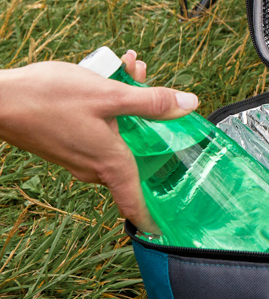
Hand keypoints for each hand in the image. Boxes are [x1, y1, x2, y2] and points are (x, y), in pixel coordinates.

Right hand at [0, 51, 198, 230]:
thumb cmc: (49, 97)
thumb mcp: (109, 94)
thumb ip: (152, 102)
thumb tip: (190, 105)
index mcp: (110, 163)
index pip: (135, 202)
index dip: (150, 218)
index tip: (163, 230)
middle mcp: (94, 167)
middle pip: (135, 152)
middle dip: (151, 119)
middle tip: (153, 87)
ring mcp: (77, 158)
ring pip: (117, 136)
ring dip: (129, 104)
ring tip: (130, 67)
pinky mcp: (65, 145)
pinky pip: (97, 131)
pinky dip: (107, 107)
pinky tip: (107, 76)